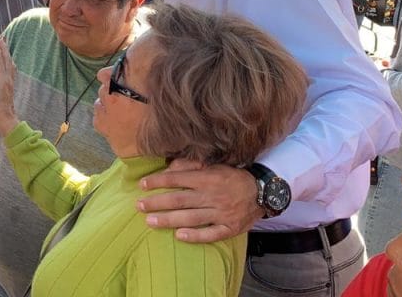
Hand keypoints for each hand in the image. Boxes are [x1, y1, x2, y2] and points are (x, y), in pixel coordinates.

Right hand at [0, 39, 17, 136]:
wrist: (6, 118)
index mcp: (2, 77)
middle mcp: (8, 78)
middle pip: (7, 59)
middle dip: (4, 48)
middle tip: (2, 38)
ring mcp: (11, 82)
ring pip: (11, 64)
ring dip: (8, 55)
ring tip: (6, 48)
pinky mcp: (11, 87)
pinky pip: (12, 71)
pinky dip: (10, 64)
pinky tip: (10, 66)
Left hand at [137, 160, 263, 242]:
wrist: (263, 192)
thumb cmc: (232, 177)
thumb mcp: (214, 165)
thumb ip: (190, 165)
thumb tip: (168, 168)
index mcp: (208, 178)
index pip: (178, 179)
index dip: (159, 181)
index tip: (142, 185)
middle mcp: (214, 195)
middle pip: (181, 199)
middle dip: (158, 202)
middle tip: (139, 205)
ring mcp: (222, 213)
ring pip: (192, 217)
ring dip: (169, 220)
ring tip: (150, 221)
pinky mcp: (230, 228)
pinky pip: (211, 234)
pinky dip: (195, 236)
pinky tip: (179, 236)